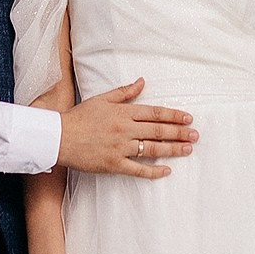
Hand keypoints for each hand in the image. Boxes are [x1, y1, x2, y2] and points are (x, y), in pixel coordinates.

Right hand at [56, 78, 194, 177]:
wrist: (59, 137)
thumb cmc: (79, 117)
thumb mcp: (102, 99)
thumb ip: (124, 92)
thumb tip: (142, 82)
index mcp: (123, 112)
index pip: (155, 113)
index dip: (173, 115)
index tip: (188, 118)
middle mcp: (125, 129)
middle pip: (158, 131)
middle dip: (180, 133)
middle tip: (196, 135)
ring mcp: (120, 148)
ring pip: (152, 149)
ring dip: (173, 149)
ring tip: (187, 149)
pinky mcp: (113, 164)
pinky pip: (138, 169)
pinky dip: (153, 171)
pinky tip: (166, 171)